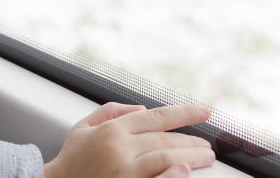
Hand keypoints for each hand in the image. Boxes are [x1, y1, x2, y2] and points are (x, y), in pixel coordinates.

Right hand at [43, 103, 214, 177]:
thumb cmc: (71, 160)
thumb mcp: (83, 127)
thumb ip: (111, 111)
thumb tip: (142, 108)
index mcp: (111, 130)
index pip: (157, 117)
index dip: (185, 113)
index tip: (204, 112)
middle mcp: (120, 148)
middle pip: (167, 139)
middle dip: (193, 140)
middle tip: (208, 144)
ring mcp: (126, 172)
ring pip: (168, 158)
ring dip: (192, 157)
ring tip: (206, 157)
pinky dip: (173, 175)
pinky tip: (184, 171)